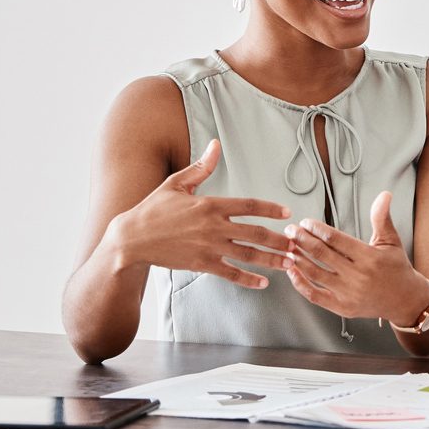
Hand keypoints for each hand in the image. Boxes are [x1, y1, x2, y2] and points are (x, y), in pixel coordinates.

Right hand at [106, 140, 292, 288]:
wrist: (132, 238)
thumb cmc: (153, 209)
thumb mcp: (177, 183)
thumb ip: (201, 168)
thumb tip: (215, 144)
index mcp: (210, 204)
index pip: (250, 206)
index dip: (271, 210)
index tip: (287, 214)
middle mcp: (213, 226)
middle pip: (255, 233)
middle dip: (279, 240)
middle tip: (297, 245)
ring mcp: (208, 247)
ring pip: (247, 255)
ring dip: (271, 260)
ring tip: (289, 264)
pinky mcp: (201, 264)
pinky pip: (230, 273)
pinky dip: (248, 279)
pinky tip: (262, 283)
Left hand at [283, 191, 428, 323]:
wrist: (405, 301)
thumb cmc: (397, 268)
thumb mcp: (391, 241)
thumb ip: (382, 218)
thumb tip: (384, 195)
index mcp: (369, 257)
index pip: (335, 239)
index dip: (316, 228)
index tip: (305, 222)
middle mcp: (358, 276)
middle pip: (322, 254)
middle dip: (302, 240)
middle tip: (290, 231)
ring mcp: (349, 294)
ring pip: (315, 273)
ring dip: (298, 258)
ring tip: (288, 247)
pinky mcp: (342, 308)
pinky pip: (315, 295)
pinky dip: (300, 283)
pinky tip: (292, 271)